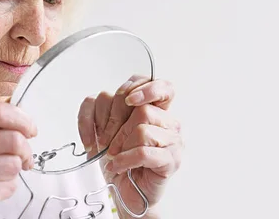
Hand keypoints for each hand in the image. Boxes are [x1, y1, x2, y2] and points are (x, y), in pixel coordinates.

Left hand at [78, 76, 182, 216]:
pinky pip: (144, 152)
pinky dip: (124, 159)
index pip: (160, 86)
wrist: (124, 192)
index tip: (128, 99)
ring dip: (119, 144)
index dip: (145, 87)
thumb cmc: (117, 159)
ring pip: (142, 128)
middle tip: (106, 141)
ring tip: (113, 156)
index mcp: (156, 110)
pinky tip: (117, 165)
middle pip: (141, 108)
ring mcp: (173, 141)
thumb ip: (107, 107)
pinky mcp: (171, 161)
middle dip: (115, 125)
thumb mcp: (105, 127)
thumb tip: (108, 98)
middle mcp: (168, 122)